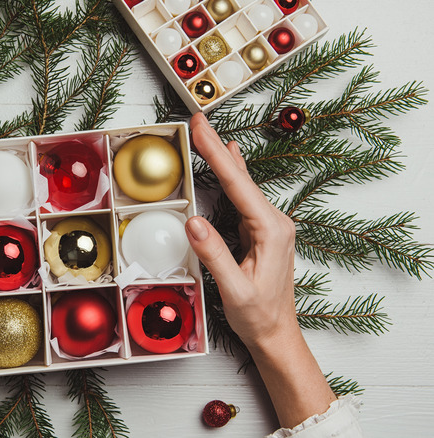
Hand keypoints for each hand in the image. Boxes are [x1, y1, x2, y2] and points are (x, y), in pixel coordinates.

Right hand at [185, 113, 298, 349]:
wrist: (277, 334)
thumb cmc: (259, 316)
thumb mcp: (235, 289)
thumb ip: (214, 254)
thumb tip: (193, 220)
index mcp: (271, 231)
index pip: (238, 185)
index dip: (216, 155)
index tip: (202, 130)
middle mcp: (275, 223)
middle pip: (241, 178)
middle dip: (217, 147)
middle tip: (199, 120)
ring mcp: (269, 226)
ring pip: (242, 185)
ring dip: (223, 159)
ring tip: (208, 134)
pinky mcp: (262, 232)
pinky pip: (244, 197)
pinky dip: (233, 176)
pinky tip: (232, 160)